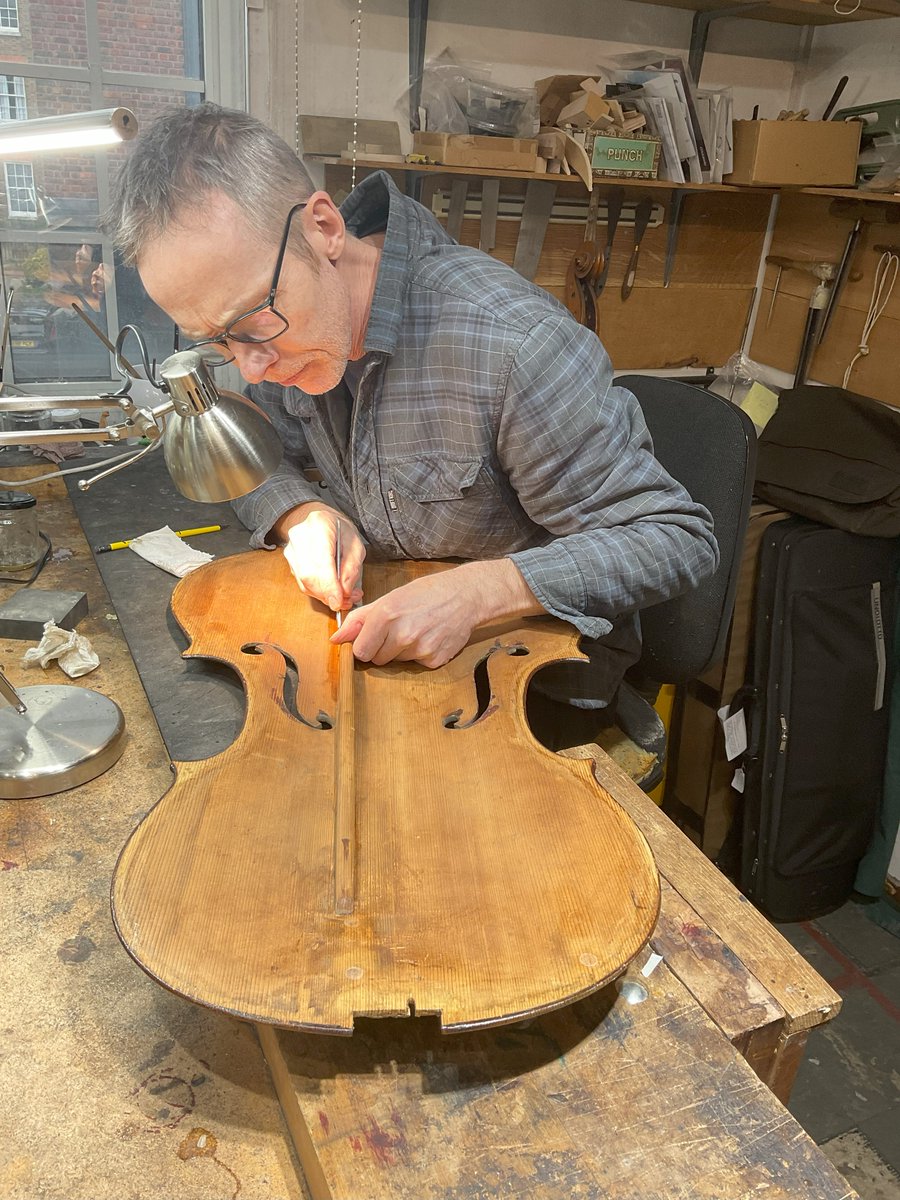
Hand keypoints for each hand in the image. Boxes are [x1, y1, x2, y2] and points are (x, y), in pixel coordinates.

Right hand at [282, 504, 364, 612]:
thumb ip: (352, 569)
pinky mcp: (290, 559)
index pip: (321, 561)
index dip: (329, 586)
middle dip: (328, 594)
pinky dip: (317, 591)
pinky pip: (302, 582)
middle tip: (346, 601)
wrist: (323, 519)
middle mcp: (300, 535)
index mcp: (320, 525)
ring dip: (324, 595)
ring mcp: (291, 547)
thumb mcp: (356, 546)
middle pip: (309, 575)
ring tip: (342, 597)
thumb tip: (344, 593)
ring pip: (304, 582)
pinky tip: (330, 590)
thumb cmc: (341, 531)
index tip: (338, 602)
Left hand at [330, 559, 543, 668]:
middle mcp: (402, 634)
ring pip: (396, 662)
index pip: (360, 651)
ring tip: (416, 629)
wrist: (466, 596)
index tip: (372, 638)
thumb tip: (336, 639)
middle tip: (399, 629)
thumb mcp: (390, 598)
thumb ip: (359, 619)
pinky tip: (430, 636)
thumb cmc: (426, 593)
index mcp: (386, 616)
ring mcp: (420, 649)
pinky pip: (416, 664)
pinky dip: (420, 654)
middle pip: (377, 659)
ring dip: (401, 651)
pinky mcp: (435, 660)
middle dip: (382, 648)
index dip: (364, 645)